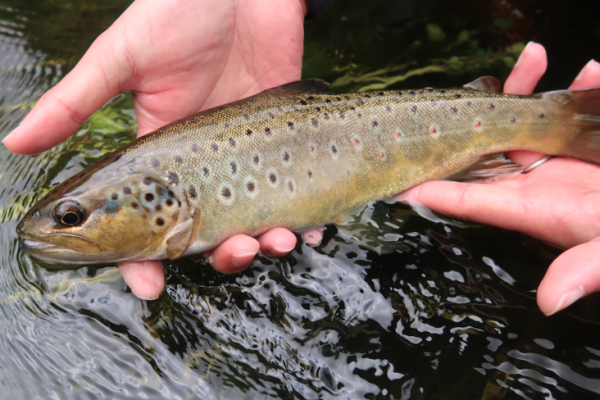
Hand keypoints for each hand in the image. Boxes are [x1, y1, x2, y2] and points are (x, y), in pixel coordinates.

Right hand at [4, 0, 306, 298]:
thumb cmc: (178, 12)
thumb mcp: (123, 56)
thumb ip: (76, 101)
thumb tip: (14, 143)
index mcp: (160, 155)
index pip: (146, 222)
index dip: (144, 259)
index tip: (151, 288)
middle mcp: (204, 167)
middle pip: (210, 232)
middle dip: (222, 254)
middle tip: (235, 250)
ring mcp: (247, 158)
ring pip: (256, 221)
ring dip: (268, 242)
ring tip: (280, 240)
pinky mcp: (286, 142)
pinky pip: (299, 193)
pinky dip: (309, 219)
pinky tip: (314, 230)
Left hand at [402, 42, 599, 314]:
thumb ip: (582, 269)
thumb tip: (548, 302)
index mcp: (532, 209)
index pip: (469, 197)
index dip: (432, 188)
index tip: (396, 179)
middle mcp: (539, 181)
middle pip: (488, 146)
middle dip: (470, 122)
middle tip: (458, 96)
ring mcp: (561, 160)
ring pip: (528, 117)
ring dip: (529, 86)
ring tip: (534, 54)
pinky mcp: (586, 144)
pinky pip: (575, 108)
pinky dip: (582, 87)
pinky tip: (594, 69)